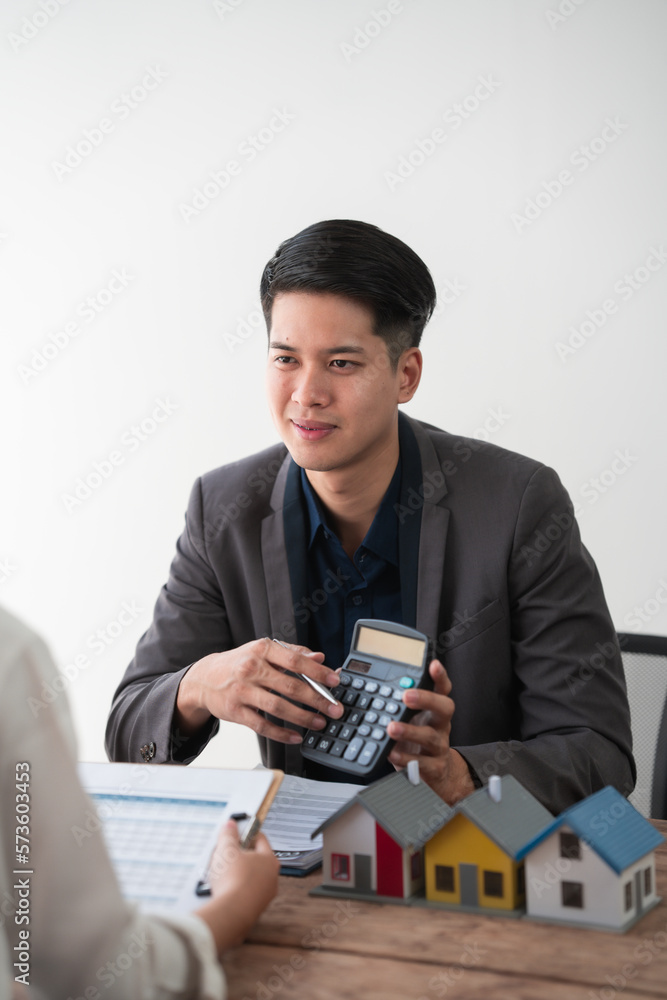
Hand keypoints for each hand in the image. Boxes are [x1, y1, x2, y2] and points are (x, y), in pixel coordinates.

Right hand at [175, 638, 343, 741]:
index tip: (335, 681)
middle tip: (335, 708)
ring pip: (278, 707)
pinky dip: (281, 733)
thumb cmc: (239, 663)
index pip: (295, 660)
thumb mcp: (263, 650)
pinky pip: (262, 725)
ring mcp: (242, 691)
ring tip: (320, 722)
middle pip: (290, 686)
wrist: (204, 678)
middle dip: (317, 699)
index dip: (317, 671)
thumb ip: (292, 652)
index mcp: (261, 649)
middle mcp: (251, 668)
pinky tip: (296, 737)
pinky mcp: (235, 712)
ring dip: (303, 717)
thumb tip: (319, 657)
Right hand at [196, 820, 279, 951]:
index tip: (237, 833)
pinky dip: (235, 890)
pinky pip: (245, 894)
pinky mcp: (255, 909)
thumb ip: (228, 834)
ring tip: (221, 874)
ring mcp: (264, 895)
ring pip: (250, 878)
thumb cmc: (233, 880)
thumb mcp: (226, 849)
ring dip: (237, 874)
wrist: (231, 913)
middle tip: (226, 854)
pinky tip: (223, 890)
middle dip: (240, 856)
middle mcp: (271, 877)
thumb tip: (230, 826)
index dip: (247, 834)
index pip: (260, 839)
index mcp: (269, 860)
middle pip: (255, 860)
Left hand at [387, 660, 473, 804]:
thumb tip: (355, 678)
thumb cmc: (415, 740)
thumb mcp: (408, 718)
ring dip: (410, 731)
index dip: (440, 676)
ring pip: (430, 737)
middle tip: (406, 696)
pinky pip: (422, 764)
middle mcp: (440, 725)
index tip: (433, 664)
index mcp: (433, 710)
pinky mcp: (433, 768)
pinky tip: (392, 754)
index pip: (442, 689)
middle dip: (426, 699)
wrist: (434, 775)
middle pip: (444, 708)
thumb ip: (390, 701)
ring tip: (392, 728)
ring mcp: (438, 747)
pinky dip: (406, 758)